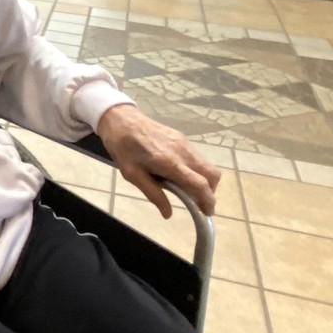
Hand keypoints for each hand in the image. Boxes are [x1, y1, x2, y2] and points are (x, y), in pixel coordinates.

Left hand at [96, 104, 219, 218]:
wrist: (121, 119)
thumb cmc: (123, 148)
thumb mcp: (132, 175)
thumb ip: (153, 194)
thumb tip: (168, 213)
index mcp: (169, 162)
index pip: (199, 183)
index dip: (207, 200)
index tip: (207, 213)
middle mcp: (183, 151)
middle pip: (212, 174)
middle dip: (210, 191)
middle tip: (197, 202)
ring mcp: (184, 143)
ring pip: (206, 165)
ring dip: (203, 180)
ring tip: (185, 189)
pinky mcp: (182, 138)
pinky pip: (197, 157)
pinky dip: (196, 169)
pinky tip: (178, 173)